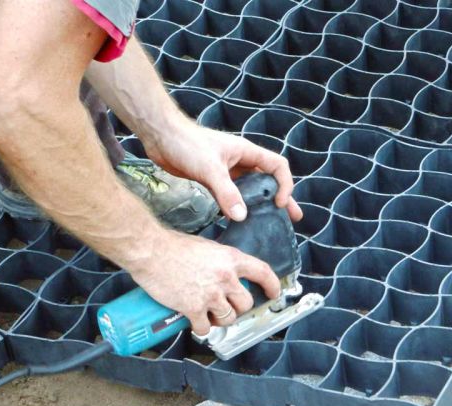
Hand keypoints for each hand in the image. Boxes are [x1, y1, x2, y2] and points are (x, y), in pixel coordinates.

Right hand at [131, 229, 280, 335]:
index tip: (273, 293)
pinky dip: (201, 328)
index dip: (272, 285)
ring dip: (220, 319)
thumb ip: (219, 261)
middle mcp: (225, 278)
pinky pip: (205, 328)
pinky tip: (194, 323)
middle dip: (238, 308)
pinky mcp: (194, 308)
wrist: (150, 251)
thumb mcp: (206, 247)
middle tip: (226, 306)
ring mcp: (211, 295)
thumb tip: (222, 273)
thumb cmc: (172, 245)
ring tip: (208, 314)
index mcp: (231, 259)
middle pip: (246, 303)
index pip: (262, 272)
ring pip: (228, 318)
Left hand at [145, 118, 302, 222]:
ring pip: (251, 190)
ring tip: (271, 223)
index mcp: (247, 152)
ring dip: (261, 205)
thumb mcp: (210, 168)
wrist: (159, 135)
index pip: (278, 167)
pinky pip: (232, 196)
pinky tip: (240, 221)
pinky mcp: (213, 180)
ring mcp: (227, 171)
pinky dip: (239, 207)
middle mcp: (241, 161)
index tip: (279, 204)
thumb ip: (226, 193)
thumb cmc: (186, 142)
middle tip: (292, 218)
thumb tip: (241, 217)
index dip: (284, 185)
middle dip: (282, 199)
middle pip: (269, 181)